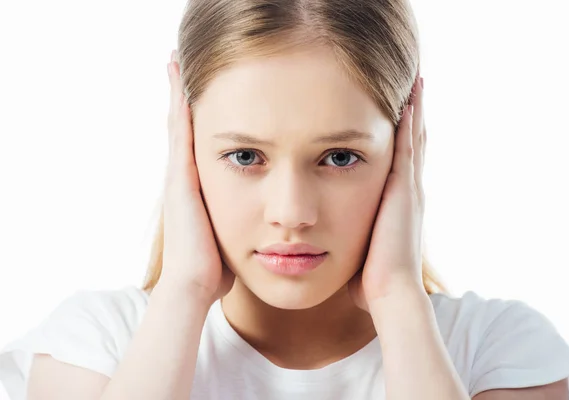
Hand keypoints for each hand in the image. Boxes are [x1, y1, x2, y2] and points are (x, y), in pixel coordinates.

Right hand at [158, 50, 233, 302]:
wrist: (194, 286)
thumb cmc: (214, 269)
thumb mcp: (232, 239)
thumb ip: (241, 227)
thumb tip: (263, 232)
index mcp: (196, 189)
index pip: (196, 144)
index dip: (196, 119)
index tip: (202, 95)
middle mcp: (183, 178)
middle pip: (182, 127)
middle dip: (182, 97)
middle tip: (182, 65)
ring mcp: (178, 177)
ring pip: (177, 124)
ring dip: (177, 93)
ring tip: (176, 62)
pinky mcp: (179, 179)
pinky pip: (179, 135)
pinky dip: (179, 108)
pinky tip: (182, 83)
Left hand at [349, 76, 426, 310]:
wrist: (390, 292)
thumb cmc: (374, 280)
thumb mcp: (365, 251)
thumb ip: (357, 241)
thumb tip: (342, 249)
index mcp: (400, 205)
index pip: (405, 163)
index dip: (407, 138)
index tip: (403, 115)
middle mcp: (410, 192)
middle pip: (416, 144)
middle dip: (415, 117)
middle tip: (417, 87)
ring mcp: (410, 190)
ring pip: (416, 140)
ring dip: (416, 112)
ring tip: (417, 83)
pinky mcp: (404, 191)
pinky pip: (409, 149)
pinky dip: (410, 125)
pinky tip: (408, 102)